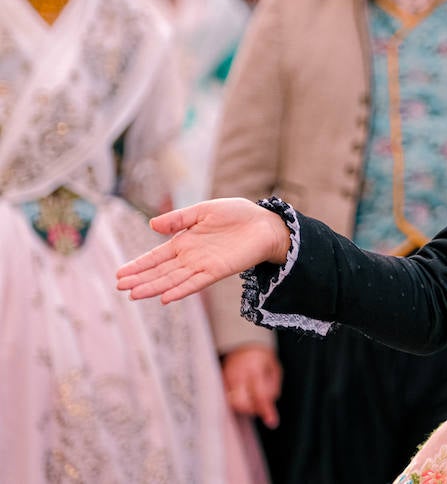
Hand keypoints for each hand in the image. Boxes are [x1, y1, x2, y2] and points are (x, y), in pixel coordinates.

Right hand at [116, 198, 291, 303]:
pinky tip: (165, 298)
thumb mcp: (204, 210)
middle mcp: (190, 257)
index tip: (120, 274)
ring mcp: (203, 265)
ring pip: (173, 279)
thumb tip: (151, 224)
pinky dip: (181, 290)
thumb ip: (179, 219)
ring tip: (133, 294)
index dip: (139, 265)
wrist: (265, 224)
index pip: (156, 256)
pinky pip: (195, 283)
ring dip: (154, 287)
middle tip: (119, 286)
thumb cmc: (237, 215)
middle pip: (160, 271)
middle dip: (140, 279)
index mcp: (185, 242)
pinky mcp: (217, 271)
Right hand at [222, 345, 282, 428]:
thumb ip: (273, 387)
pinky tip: (242, 396)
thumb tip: (270, 403)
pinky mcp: (220, 382)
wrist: (245, 346)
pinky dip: (235, 403)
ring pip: (232, 403)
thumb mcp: (275, 369)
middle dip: (252, 409)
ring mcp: (227, 378)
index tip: (272, 422)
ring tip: (250, 398)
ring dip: (244, 407)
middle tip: (258, 404)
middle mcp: (238, 375)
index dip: (266, 410)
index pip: (260, 395)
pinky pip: (226, 399)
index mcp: (255, 370)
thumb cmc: (262, 359)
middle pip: (242, 403)